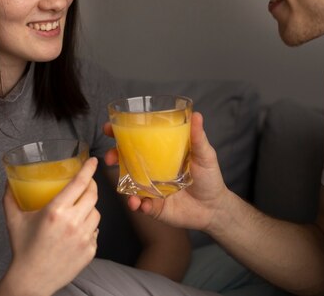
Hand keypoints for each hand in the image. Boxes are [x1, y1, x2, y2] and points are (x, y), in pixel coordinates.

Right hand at [0, 157, 100, 295]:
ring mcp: (84, 237)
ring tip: (78, 210)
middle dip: (91, 186)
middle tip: (85, 184)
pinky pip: (96, 231)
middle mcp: (73, 223)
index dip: (88, 169)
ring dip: (90, 208)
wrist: (31, 280)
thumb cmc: (23, 248)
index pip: (79, 183)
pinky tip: (77, 230)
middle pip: (92, 195)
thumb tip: (8, 180)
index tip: (94, 161)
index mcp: (56, 211)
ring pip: (96, 212)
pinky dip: (89, 227)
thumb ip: (10, 197)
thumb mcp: (14, 219)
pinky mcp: (90, 250)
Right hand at [104, 112, 230, 231]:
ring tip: (128, 192)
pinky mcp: (154, 206)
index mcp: (160, 154)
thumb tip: (197, 115)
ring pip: (128, 184)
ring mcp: (151, 188)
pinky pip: (141, 205)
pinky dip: (138, 205)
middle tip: (110, 157)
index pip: (137, 140)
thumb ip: (198, 137)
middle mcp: (151, 170)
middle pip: (125, 160)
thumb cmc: (209, 178)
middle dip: (112, 156)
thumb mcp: (204, 155)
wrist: (214, 208)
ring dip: (122, 186)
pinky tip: (141, 204)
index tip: (109, 128)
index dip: (120, 133)